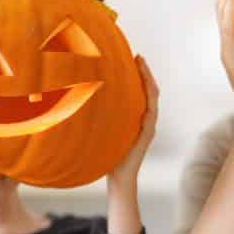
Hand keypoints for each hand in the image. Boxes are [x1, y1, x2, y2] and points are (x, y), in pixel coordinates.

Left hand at [109, 55, 160, 184]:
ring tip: (142, 65)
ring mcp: (149, 126)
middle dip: (145, 72)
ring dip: (148, 80)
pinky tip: (145, 86)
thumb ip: (101, 117)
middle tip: (139, 56)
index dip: (140, 75)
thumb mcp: (104, 131)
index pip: (142, 91)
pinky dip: (149, 98)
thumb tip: (80, 100)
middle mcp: (146, 120)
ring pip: (153, 98)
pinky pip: (151, 112)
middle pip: (150, 90)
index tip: (133, 59)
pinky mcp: (147, 133)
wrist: (119, 177)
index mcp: (137, 117)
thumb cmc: (108, 155)